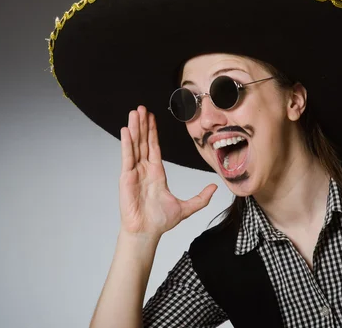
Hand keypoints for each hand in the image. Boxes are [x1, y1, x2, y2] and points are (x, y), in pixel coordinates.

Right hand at [118, 106, 216, 237]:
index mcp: (156, 173)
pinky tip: (126, 130)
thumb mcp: (187, 207)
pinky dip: (126, 143)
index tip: (151, 117)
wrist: (147, 232)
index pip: (154, 147)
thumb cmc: (160, 221)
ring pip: (135, 145)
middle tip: (141, 108)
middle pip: (143, 142)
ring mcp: (134, 172)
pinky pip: (127, 157)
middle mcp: (144, 170)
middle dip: (142, 125)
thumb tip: (215, 188)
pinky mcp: (126, 178)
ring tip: (134, 112)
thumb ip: (201, 198)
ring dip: (134, 128)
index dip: (152, 132)